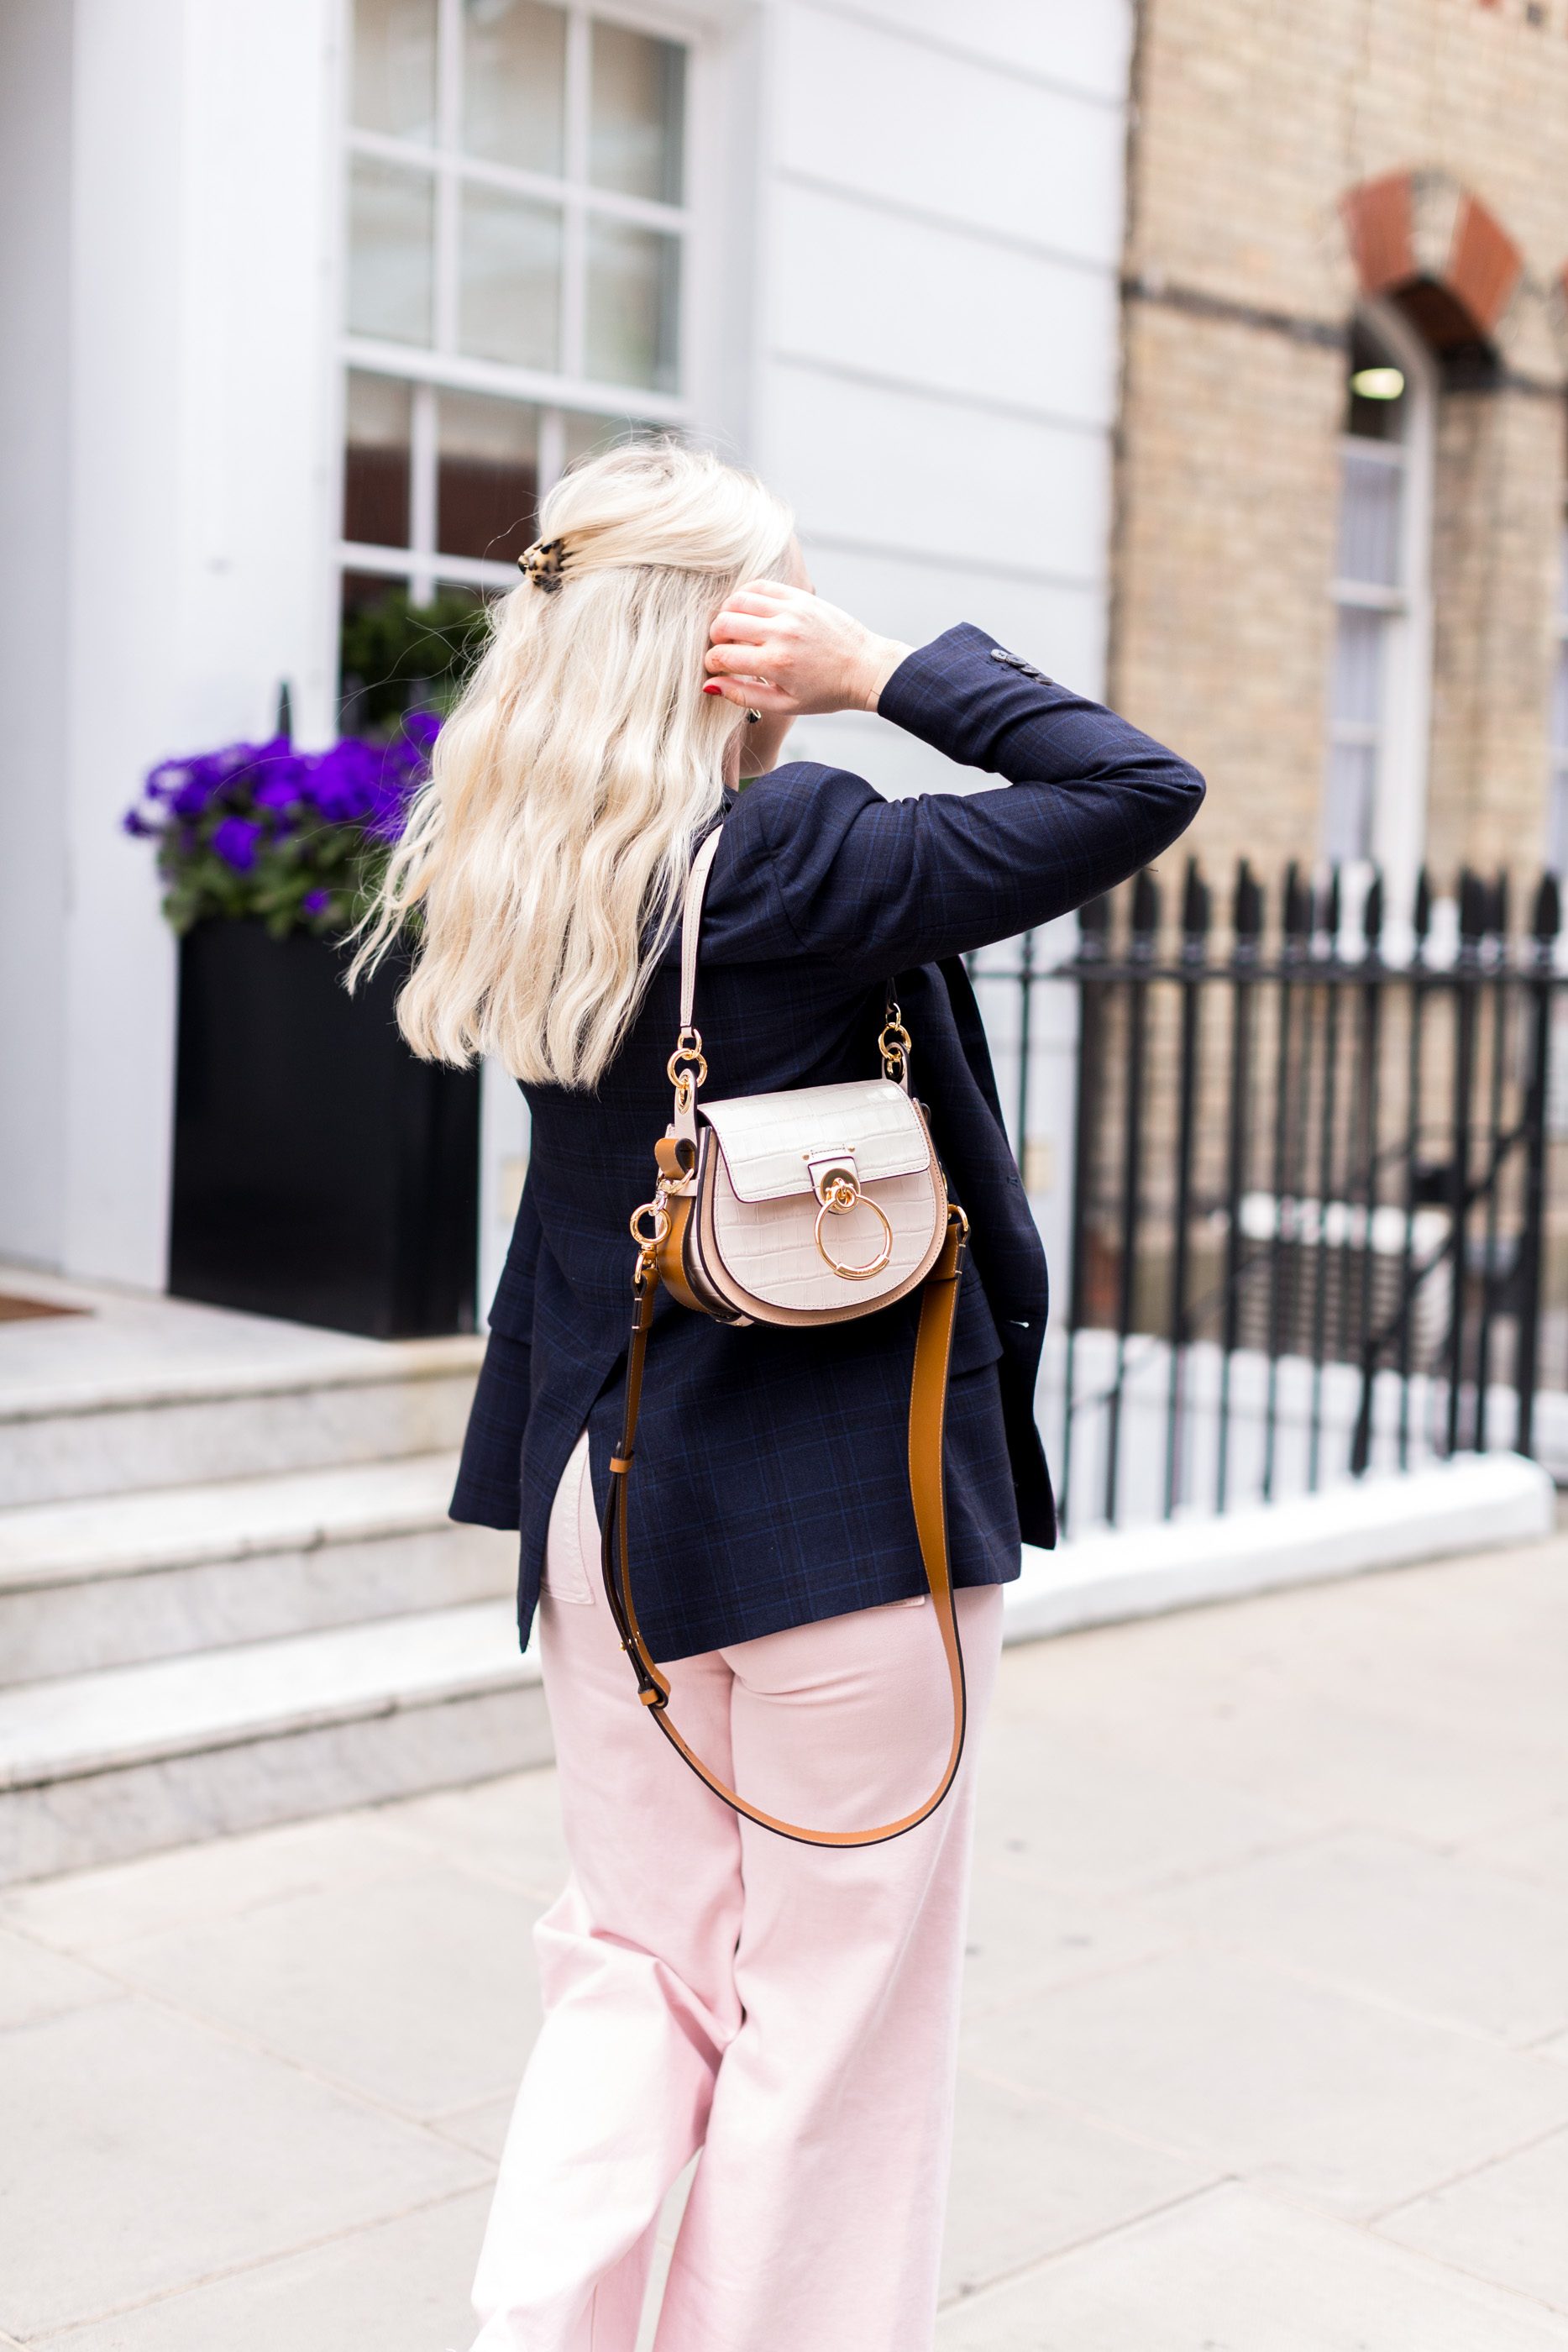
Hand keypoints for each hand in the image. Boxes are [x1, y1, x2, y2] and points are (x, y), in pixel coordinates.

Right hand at [704, 582, 911, 715]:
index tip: (715, 667)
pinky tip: (747, 610)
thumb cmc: (826, 692)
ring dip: (727, 614)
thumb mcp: (784, 704)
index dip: (711, 662)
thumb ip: (744, 695)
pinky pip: (761, 586)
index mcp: (776, 663)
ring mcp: (792, 611)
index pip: (723, 655)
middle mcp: (782, 633)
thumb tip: (709, 686)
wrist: (865, 668)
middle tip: (724, 648)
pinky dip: (746, 595)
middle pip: (724, 624)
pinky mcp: (801, 597)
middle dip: (715, 638)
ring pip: (738, 600)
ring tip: (734, 629)